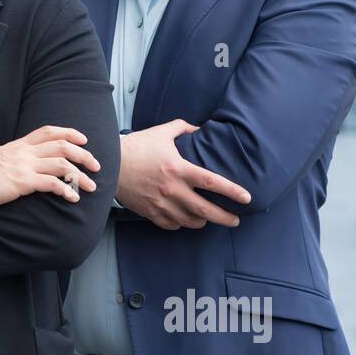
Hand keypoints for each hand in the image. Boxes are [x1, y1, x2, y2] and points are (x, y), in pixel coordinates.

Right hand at [0, 125, 99, 210]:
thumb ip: (14, 157)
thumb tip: (25, 162)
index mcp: (19, 145)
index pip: (48, 131)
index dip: (69, 132)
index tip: (83, 139)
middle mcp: (24, 152)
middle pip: (62, 145)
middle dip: (84, 154)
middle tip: (96, 165)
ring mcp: (24, 166)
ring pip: (62, 164)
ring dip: (80, 175)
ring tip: (91, 186)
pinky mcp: (22, 182)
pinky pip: (52, 184)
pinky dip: (67, 190)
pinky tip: (73, 198)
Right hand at [116, 119, 250, 229]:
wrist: (109, 165)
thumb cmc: (136, 147)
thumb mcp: (161, 132)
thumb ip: (183, 129)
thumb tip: (201, 129)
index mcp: (178, 169)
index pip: (212, 183)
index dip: (232, 191)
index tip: (246, 197)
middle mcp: (172, 190)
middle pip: (205, 210)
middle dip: (225, 218)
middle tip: (236, 220)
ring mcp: (161, 204)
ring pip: (190, 221)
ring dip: (203, 221)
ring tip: (209, 218)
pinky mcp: (150, 212)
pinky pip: (172, 225)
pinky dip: (181, 224)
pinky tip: (185, 219)